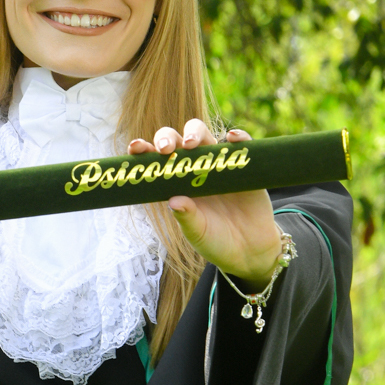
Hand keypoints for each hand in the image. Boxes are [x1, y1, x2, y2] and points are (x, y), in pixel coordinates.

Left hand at [128, 121, 282, 285]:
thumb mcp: (198, 233)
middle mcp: (196, 169)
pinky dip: (238, 137)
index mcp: (177, 183)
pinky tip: (232, 138)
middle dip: (168, 138)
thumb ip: (187, 217)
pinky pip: (242, 146)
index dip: (145, 150)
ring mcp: (220, 165)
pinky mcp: (246, 167)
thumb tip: (173, 201)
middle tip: (166, 149)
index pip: (157, 160)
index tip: (135, 148)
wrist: (249, 251)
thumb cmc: (216, 241)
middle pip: (178, 140)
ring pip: (204, 136)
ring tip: (191, 144)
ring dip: (195, 132)